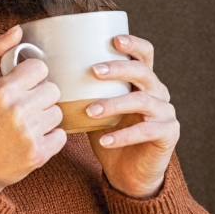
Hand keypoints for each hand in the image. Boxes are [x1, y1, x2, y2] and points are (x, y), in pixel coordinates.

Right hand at [0, 25, 66, 192]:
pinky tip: (32, 139)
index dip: (31, 76)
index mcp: (2, 90)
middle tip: (23, 108)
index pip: (40, 68)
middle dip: (40, 97)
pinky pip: (62, 135)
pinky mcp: (39, 153)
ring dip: (46, 117)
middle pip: (53, 89)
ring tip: (26, 125)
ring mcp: (29, 133)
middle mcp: (17, 110)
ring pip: (58, 112)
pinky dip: (51, 138)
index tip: (21, 87)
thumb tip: (18, 30)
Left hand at [85, 34, 179, 199]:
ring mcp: (166, 113)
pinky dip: (123, 135)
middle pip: (143, 72)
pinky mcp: (168, 133)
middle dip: (118, 68)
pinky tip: (105, 140)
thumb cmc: (109, 136)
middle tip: (94, 71)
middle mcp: (158, 92)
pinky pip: (147, 131)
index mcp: (143, 81)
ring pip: (142, 100)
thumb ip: (83, 92)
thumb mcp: (95, 109)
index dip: (133, 44)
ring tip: (91, 111)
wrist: (129, 174)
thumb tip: (46, 77)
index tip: (114, 40)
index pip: (145, 53)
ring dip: (114, 103)